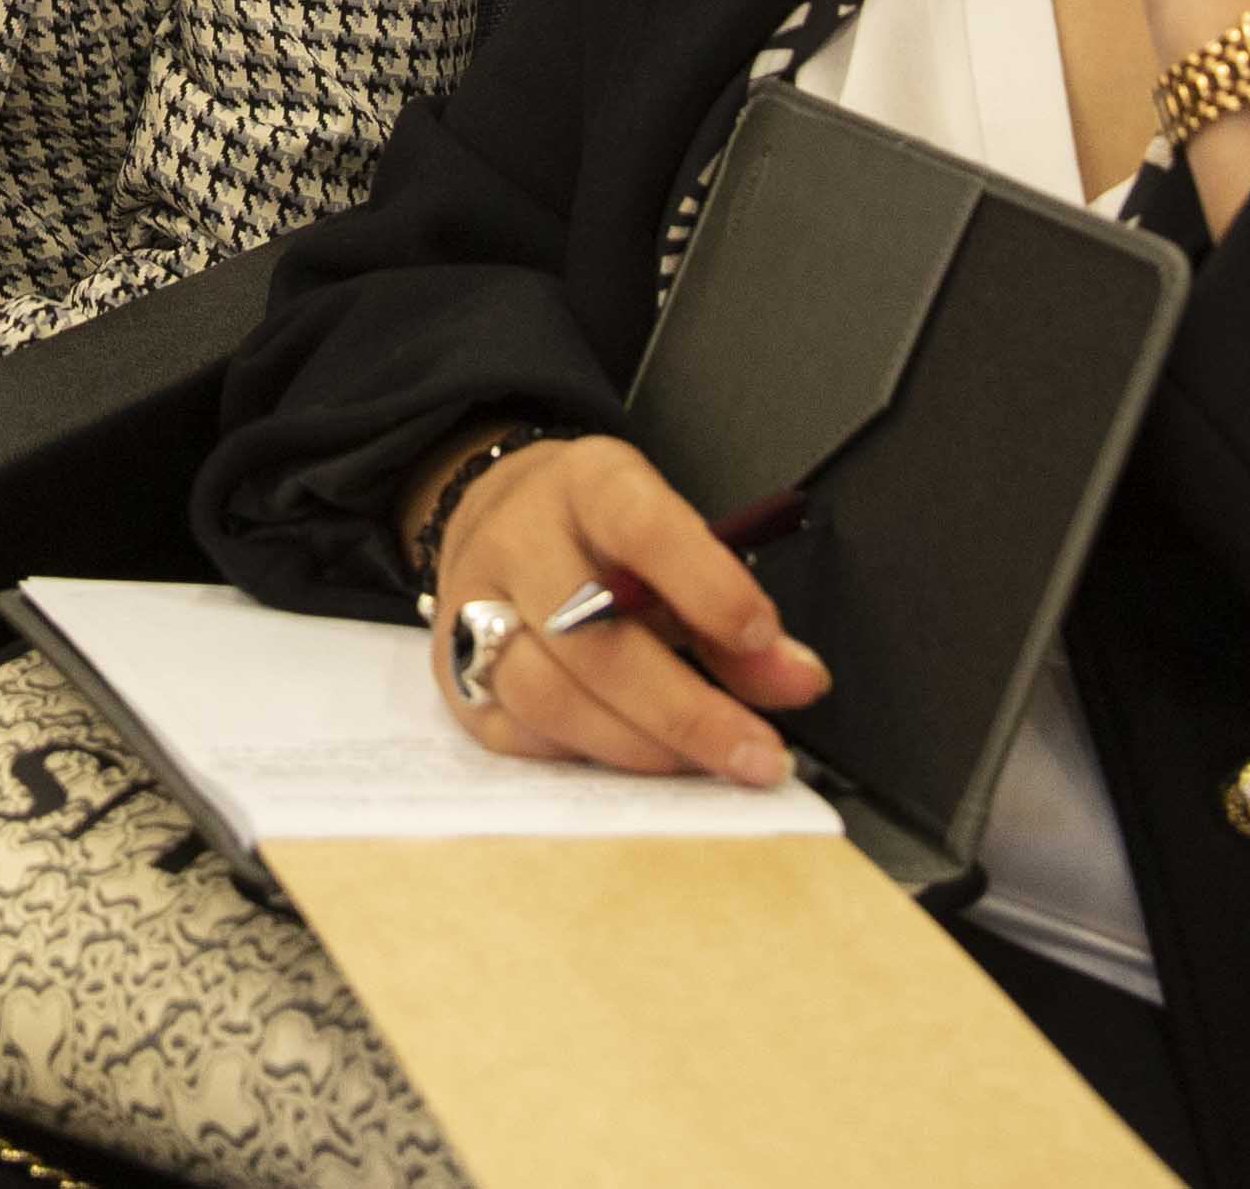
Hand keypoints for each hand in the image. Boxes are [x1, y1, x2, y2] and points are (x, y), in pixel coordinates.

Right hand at [422, 436, 829, 787]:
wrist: (499, 517)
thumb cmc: (607, 538)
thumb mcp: (676, 541)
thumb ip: (734, 613)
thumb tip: (799, 681)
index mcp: (586, 484)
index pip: (640, 525)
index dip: (704, 583)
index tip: (764, 637)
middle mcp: (516, 538)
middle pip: (589, 636)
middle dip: (685, 710)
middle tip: (759, 756)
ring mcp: (471, 604)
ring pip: (547, 694)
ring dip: (639, 746)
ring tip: (705, 765)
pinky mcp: (450, 668)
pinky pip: (517, 733)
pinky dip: (585, 756)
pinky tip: (637, 756)